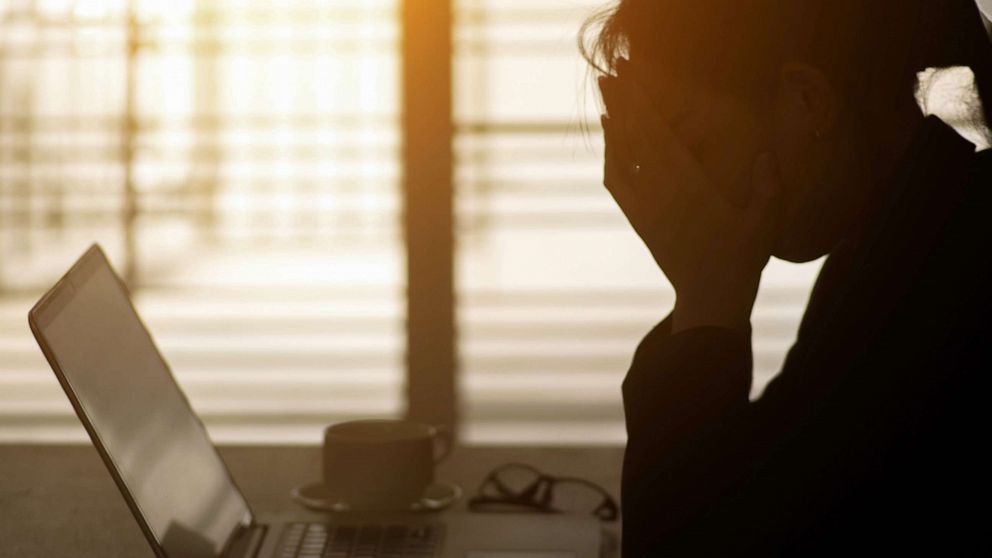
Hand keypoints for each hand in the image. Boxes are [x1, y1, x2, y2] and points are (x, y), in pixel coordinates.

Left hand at [599, 67, 782, 332]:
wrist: (710, 298)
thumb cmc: (742, 257)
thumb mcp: (766, 222)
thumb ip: (767, 185)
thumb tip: (766, 151)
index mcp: (690, 187)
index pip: (660, 137)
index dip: (644, 105)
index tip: (633, 80)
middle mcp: (661, 194)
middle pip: (635, 140)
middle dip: (623, 104)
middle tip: (609, 75)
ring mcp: (646, 208)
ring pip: (620, 159)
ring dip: (612, 127)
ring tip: (606, 99)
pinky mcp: (639, 220)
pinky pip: (617, 184)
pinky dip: (611, 158)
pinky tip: (611, 142)